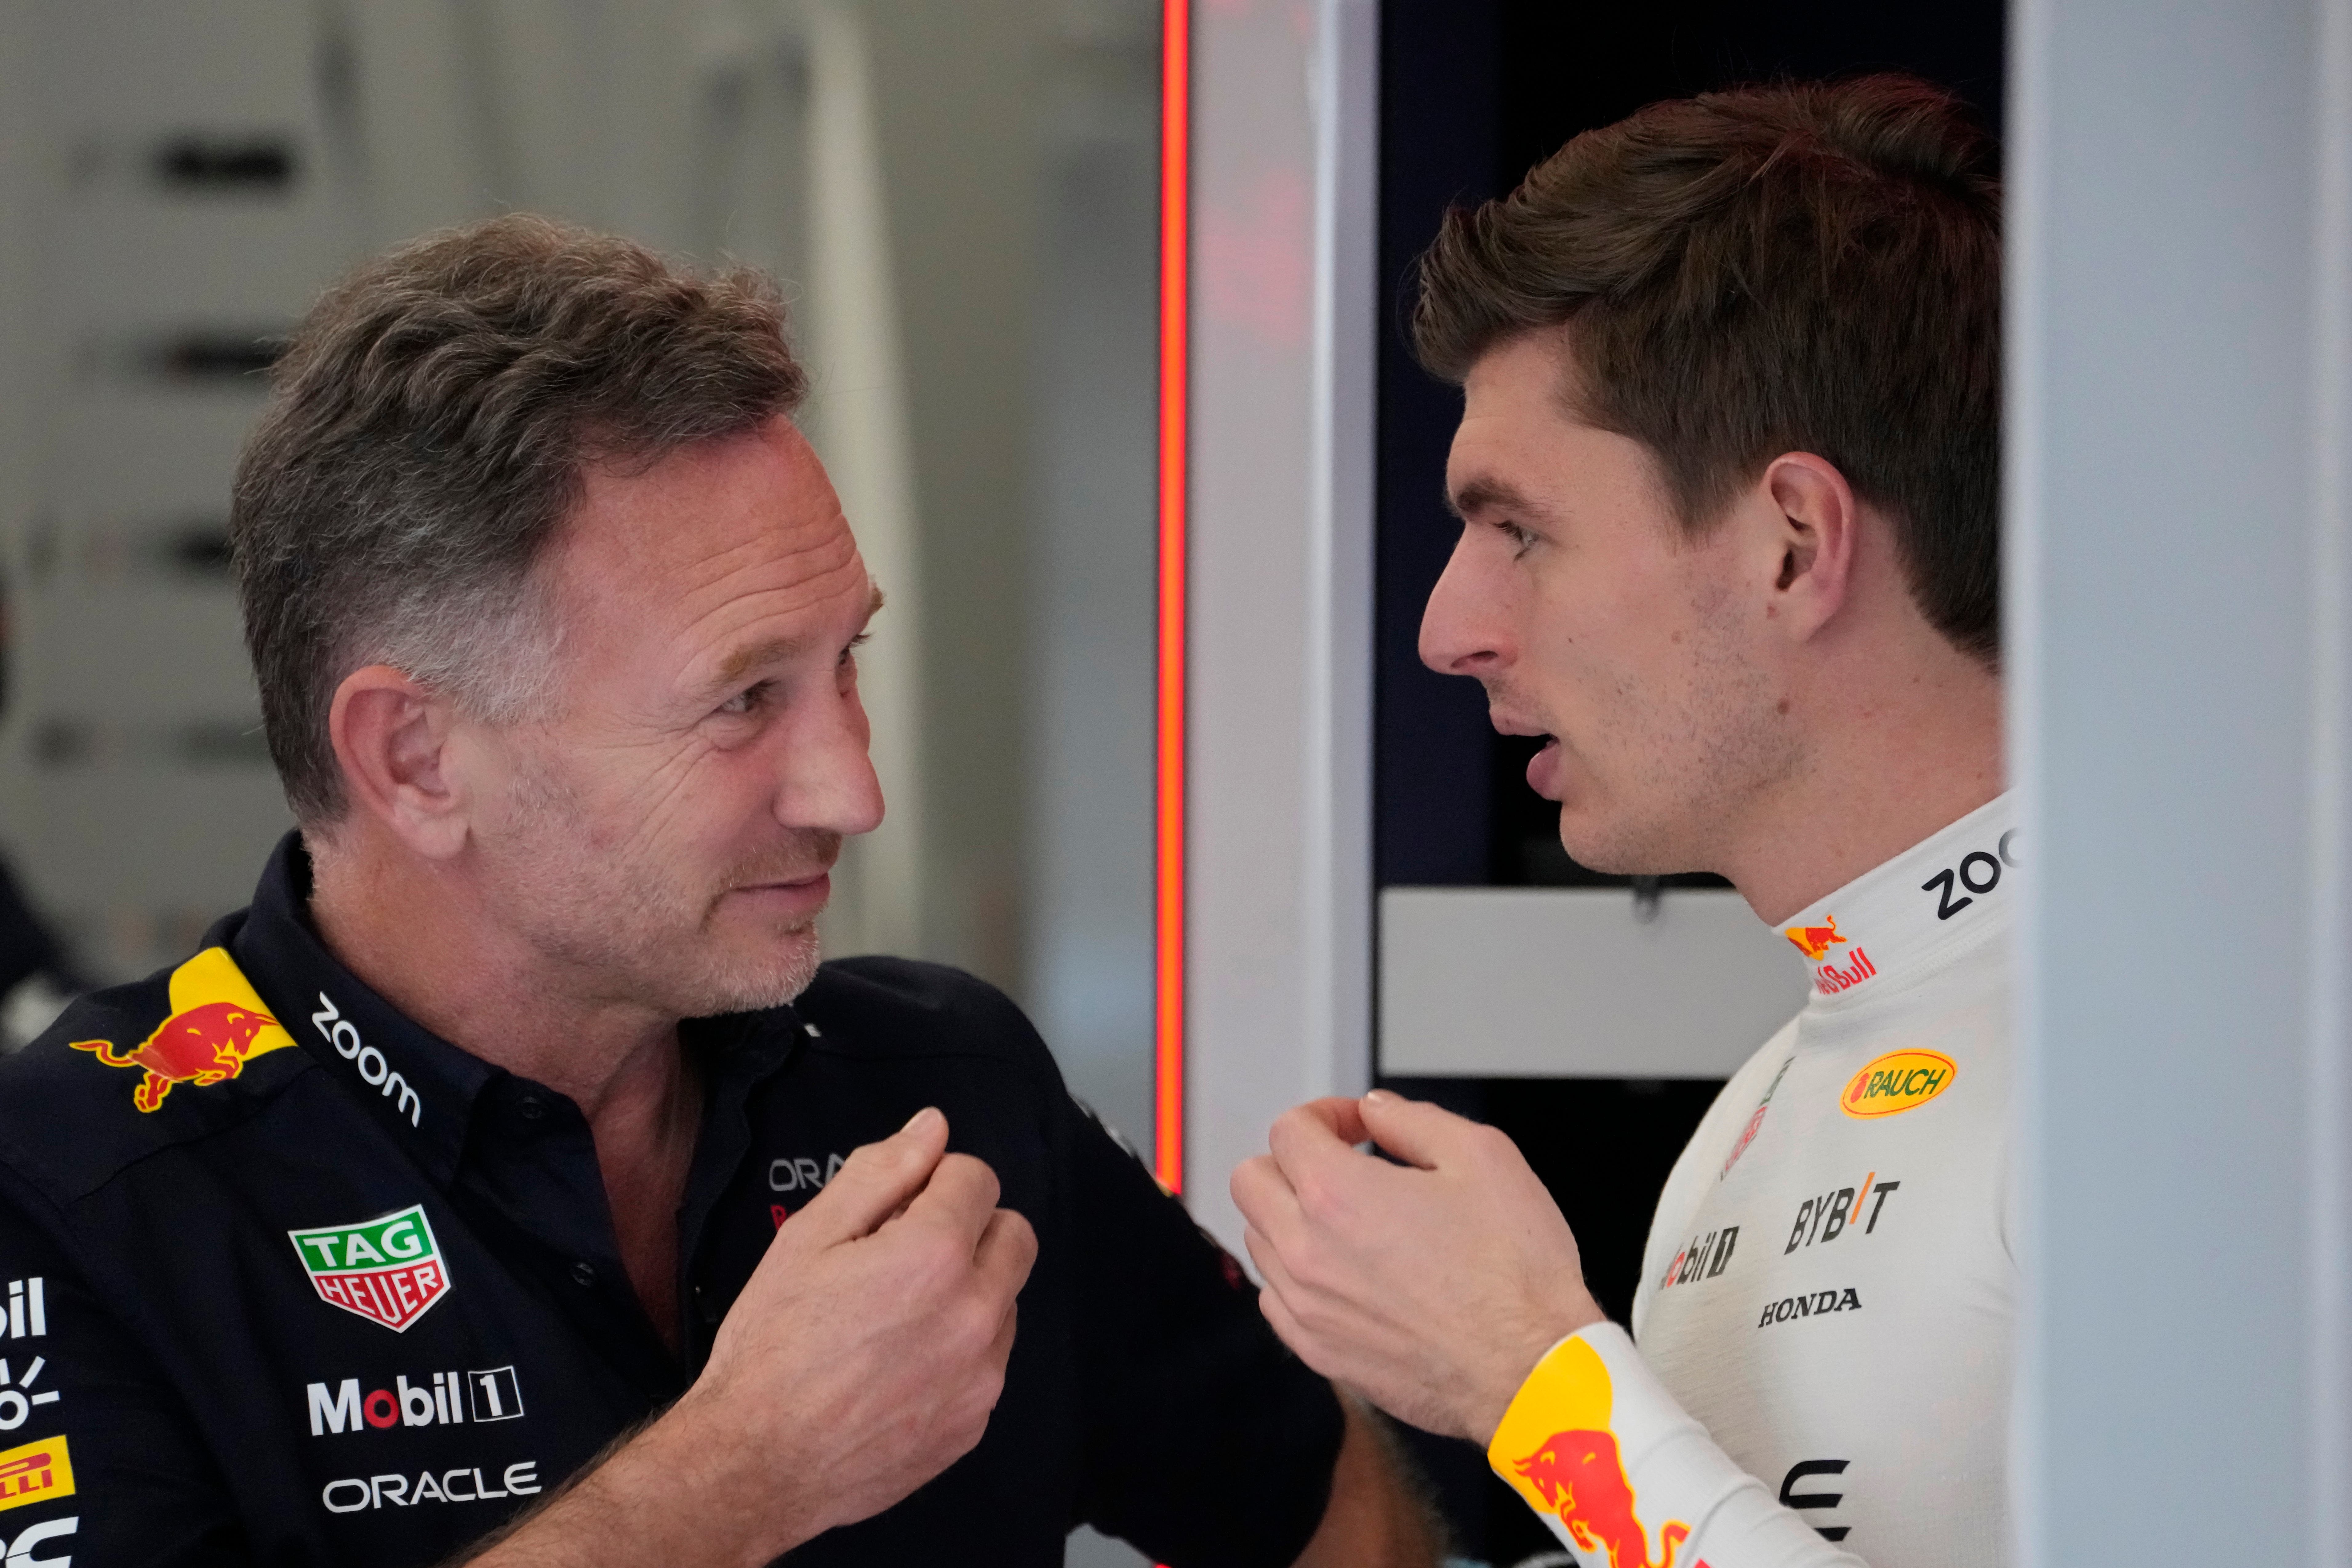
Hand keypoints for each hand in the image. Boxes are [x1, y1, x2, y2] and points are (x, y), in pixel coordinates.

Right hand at [475, 1108, 1036, 1567]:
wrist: (757, 1461)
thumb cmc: (773, 1346)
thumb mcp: (810, 1238)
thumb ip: (881, 1172)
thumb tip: (933, 1126)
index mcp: (935, 1254)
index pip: (977, 1178)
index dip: (933, 1184)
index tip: (896, 1212)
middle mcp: (975, 1312)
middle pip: (1013, 1234)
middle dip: (969, 1230)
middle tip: (904, 1256)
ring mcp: (982, 1373)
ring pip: (1005, 1298)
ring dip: (968, 1292)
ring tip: (895, 1318)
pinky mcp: (976, 1420)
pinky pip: (990, 1360)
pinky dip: (959, 1350)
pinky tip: (900, 1365)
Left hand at [1231, 1091, 1602, 1443]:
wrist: (1532, 1370)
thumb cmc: (1515, 1272)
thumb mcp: (1481, 1156)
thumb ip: (1413, 1120)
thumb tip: (1375, 1111)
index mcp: (1337, 1195)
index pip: (1288, 1131)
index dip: (1325, 1115)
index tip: (1355, 1126)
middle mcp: (1307, 1251)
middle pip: (1251, 1181)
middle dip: (1292, 1161)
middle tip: (1340, 1165)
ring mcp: (1307, 1308)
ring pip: (1260, 1241)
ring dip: (1292, 1218)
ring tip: (1350, 1221)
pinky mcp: (1318, 1353)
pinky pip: (1276, 1300)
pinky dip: (1298, 1277)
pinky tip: (1347, 1273)